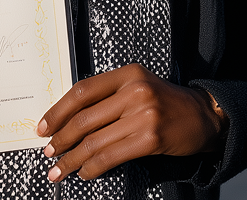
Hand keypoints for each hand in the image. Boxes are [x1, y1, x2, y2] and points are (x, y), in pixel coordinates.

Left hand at [37, 63, 227, 182]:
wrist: (203, 116)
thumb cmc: (165, 102)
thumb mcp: (138, 86)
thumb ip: (109, 96)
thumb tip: (70, 119)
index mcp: (128, 73)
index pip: (82, 91)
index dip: (58, 110)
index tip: (43, 126)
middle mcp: (134, 90)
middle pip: (85, 118)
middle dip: (61, 138)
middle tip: (48, 151)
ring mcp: (143, 114)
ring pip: (94, 141)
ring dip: (71, 159)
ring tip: (58, 170)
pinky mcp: (150, 138)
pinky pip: (110, 156)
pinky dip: (92, 168)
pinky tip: (84, 173)